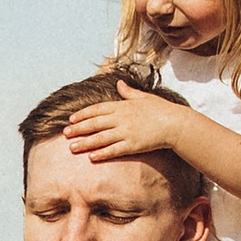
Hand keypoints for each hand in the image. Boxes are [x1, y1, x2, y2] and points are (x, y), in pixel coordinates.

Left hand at [62, 83, 177, 166]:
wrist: (176, 124)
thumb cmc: (162, 110)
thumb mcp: (144, 97)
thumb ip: (129, 92)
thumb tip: (119, 83)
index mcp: (123, 106)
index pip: (97, 109)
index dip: (83, 114)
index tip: (71, 119)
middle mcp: (121, 119)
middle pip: (95, 124)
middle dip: (78, 129)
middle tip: (65, 133)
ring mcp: (126, 132)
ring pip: (100, 138)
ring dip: (85, 143)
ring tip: (72, 148)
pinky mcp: (133, 145)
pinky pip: (114, 150)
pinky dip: (102, 153)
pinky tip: (91, 157)